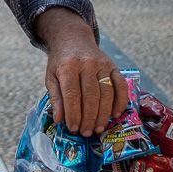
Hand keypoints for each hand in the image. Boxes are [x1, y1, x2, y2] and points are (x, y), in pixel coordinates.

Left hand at [36, 8, 128, 136]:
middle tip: (87, 132)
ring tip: (98, 128)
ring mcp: (102, 64)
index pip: (72, 93)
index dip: (73, 113)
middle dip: (89, 117)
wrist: (73, 39)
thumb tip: (60, 120)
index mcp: (68, 66)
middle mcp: (87, 63)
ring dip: (103, 114)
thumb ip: (56, 98)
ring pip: (106, 92)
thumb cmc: (60, 62)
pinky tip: (115, 115)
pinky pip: (121, 85)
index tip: (72, 128)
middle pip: (91, 95)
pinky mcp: (113, 66)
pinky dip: (120, 101)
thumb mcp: (51, 77)